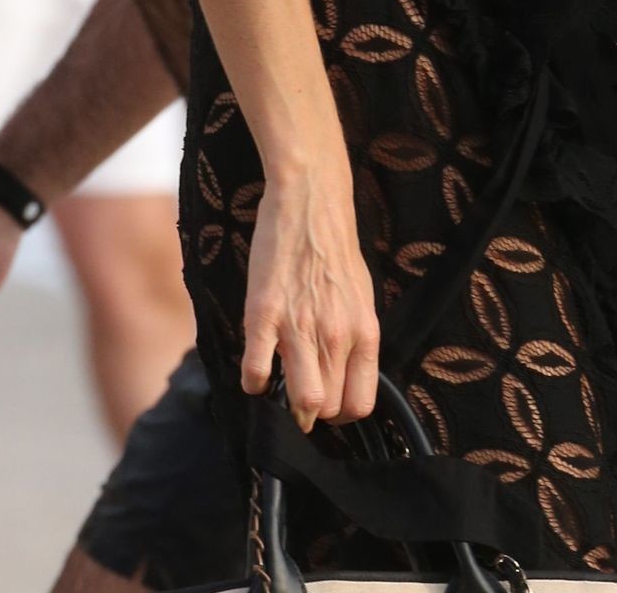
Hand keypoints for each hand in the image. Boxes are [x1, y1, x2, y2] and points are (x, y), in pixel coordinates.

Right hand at [239, 165, 379, 431]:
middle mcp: (336, 336)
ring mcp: (299, 327)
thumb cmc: (335, 249)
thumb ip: (355, 338)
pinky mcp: (263, 314)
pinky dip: (253, 382)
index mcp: (364, 332)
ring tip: (277, 389)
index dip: (341, 413)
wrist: (310, 203)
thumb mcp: (361, 296)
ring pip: (300, 401)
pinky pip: (256, 371)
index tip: (328, 405)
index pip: (359, 404)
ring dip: (285, 406)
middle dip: (312, 412)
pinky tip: (255, 371)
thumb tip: (346, 375)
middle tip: (298, 397)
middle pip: (327, 408)